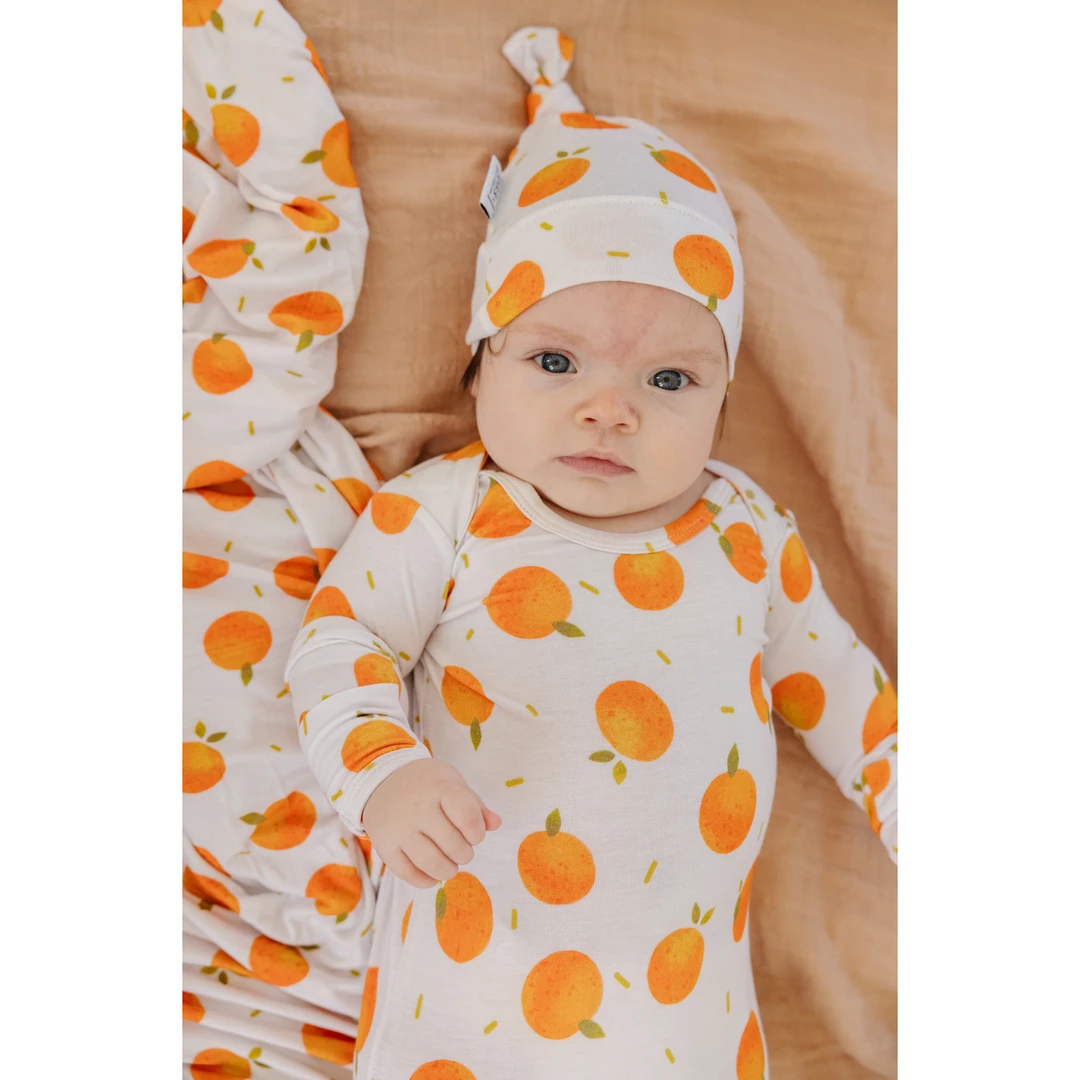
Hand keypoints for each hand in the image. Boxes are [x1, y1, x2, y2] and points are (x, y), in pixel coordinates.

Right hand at [359, 758, 501, 888]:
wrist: (382, 781)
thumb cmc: (426, 783)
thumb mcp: (453, 783)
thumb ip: (475, 805)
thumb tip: (496, 824)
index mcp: (439, 788)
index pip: (467, 818)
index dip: (477, 833)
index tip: (474, 834)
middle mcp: (417, 808)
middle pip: (453, 845)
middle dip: (465, 853)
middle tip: (462, 850)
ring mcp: (399, 829)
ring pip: (431, 863)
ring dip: (449, 870)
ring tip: (451, 864)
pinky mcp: (385, 846)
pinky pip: (408, 874)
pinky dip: (426, 880)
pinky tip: (433, 874)